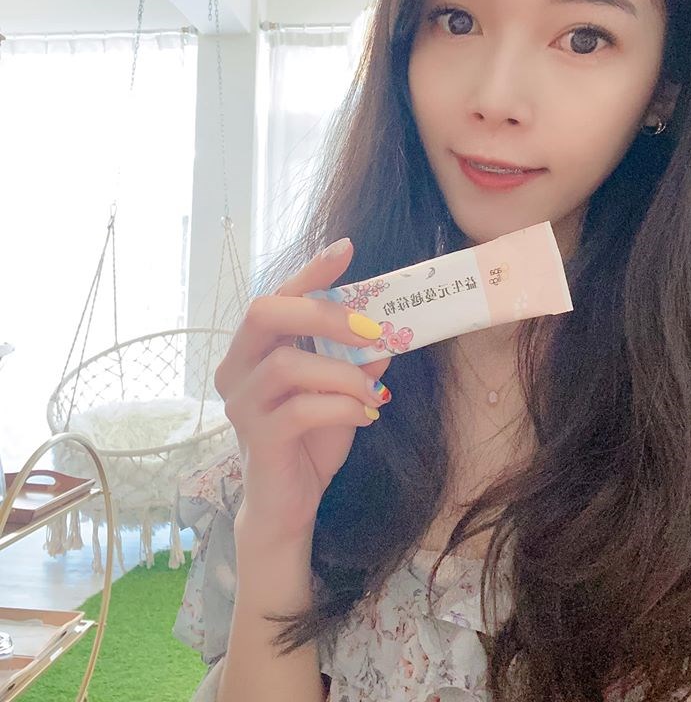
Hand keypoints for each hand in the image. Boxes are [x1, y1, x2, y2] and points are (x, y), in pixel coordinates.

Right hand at [215, 239, 391, 546]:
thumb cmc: (311, 440)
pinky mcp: (257, 436)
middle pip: (265, 313)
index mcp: (255, 347)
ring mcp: (241, 403)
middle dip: (322, 313)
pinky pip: (300, 409)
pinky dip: (342, 406)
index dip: (310, 271)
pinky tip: (366, 414)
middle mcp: (236, 367)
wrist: (289, 504)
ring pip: (288, 364)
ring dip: (343, 372)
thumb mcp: (341, 390)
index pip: (278, 295)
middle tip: (370, 329)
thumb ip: (358, 358)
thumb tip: (389, 329)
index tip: (346, 249)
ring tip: (377, 389)